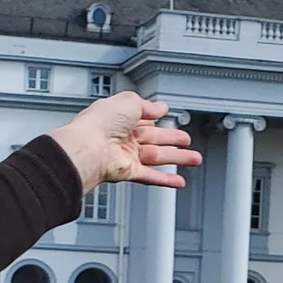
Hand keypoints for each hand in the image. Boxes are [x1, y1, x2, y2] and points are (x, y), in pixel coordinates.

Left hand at [47, 93, 200, 191]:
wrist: (87, 148)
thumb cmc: (99, 123)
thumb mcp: (130, 102)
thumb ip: (148, 106)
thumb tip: (161, 108)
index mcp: (119, 117)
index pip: (142, 117)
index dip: (156, 117)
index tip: (169, 117)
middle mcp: (122, 136)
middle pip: (153, 138)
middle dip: (172, 139)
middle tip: (186, 140)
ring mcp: (125, 155)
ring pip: (156, 157)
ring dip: (176, 158)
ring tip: (194, 159)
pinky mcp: (127, 171)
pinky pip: (150, 176)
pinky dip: (165, 179)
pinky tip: (178, 181)